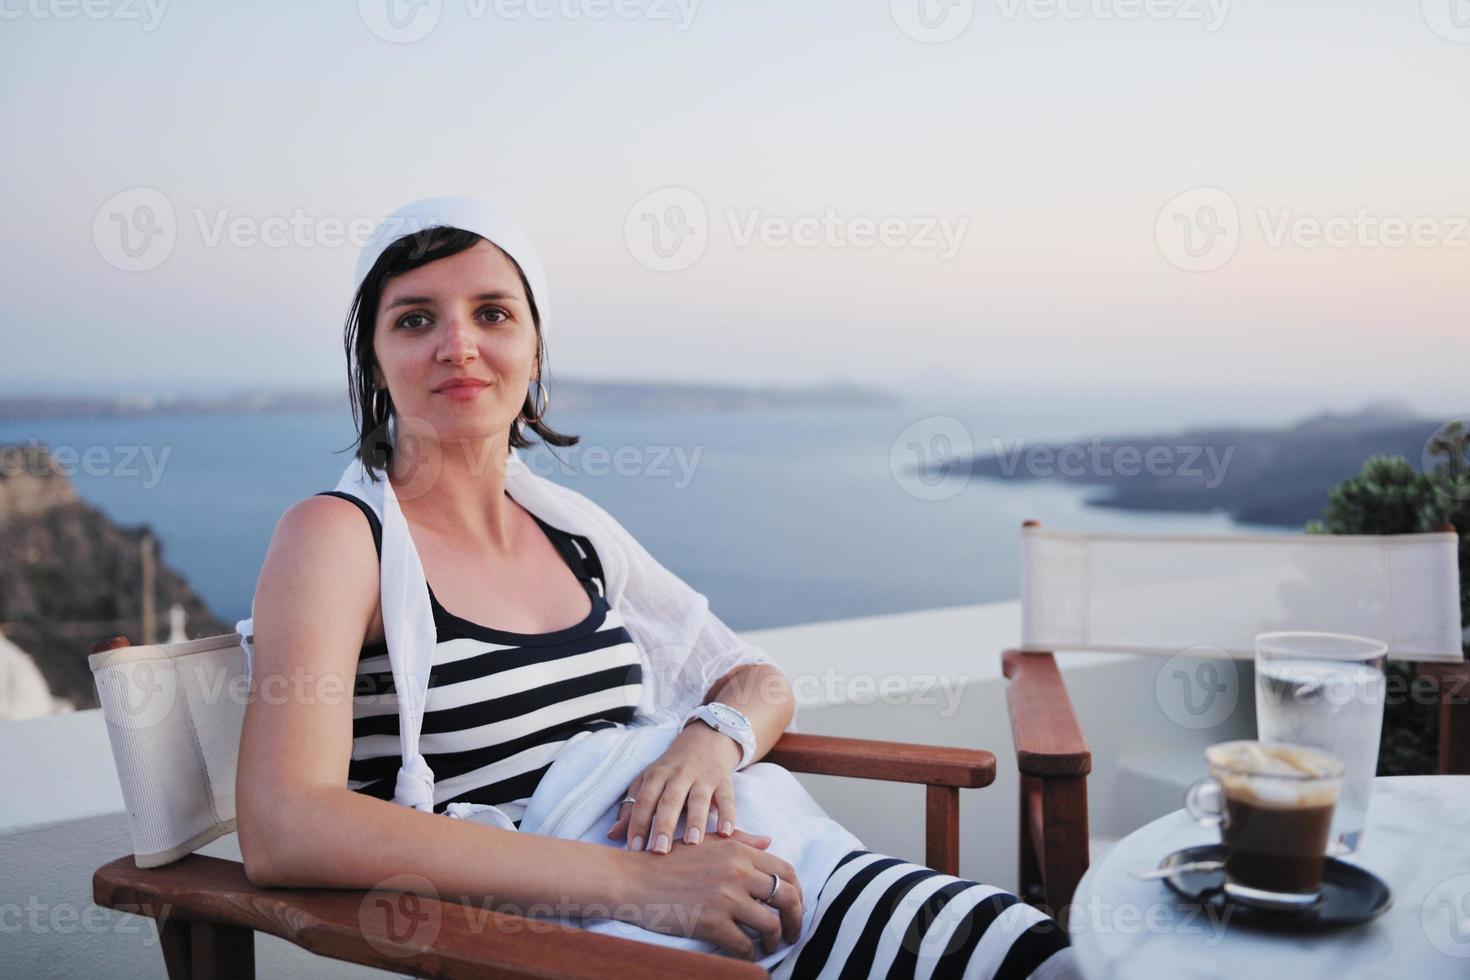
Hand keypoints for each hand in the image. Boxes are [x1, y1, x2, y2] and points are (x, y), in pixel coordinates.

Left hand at [607, 722, 741, 851]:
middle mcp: (679, 774)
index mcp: (656, 775)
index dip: (638, 824)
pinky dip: (728, 815)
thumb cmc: (672, 768)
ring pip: (698, 799)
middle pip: (669, 800)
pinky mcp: (724, 780)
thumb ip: (632, 808)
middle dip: (664, 825)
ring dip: (695, 821)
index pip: (644, 800)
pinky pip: (726, 798)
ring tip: (693, 843)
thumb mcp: (649, 780)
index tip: (635, 849)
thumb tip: (612, 836)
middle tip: (660, 851)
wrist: (706, 739)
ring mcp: (703, 777)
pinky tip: (726, 834)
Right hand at [618, 828, 804, 959]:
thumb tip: (770, 841)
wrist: (633, 880)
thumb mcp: (706, 843)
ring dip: (775, 939)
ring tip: (769, 944)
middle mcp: (737, 871)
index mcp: (738, 850)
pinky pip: (745, 944)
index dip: (797, 892)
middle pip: (787, 897)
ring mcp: (725, 898)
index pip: (786, 871)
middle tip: (792, 932)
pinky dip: (751, 952)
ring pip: (771, 924)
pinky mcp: (711, 923)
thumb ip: (741, 841)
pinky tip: (746, 950)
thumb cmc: (668, 860)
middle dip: (796, 919)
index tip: (794, 906)